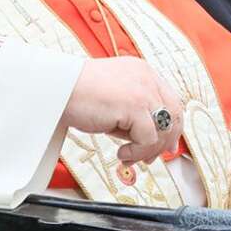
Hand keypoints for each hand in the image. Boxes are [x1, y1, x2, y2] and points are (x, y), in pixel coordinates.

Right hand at [67, 57, 182, 163]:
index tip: (167, 145)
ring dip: (148, 150)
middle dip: (165, 141)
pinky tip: (121, 153)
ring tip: (129, 157)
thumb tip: (151, 140)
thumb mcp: (114, 100)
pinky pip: (148, 138)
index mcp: (143, 72)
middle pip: (174, 114)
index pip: (171, 100)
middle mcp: (147, 78)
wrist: (56, 88)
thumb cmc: (77, 94)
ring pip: (164, 129)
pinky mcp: (134, 105)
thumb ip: (134, 114)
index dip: (172, 126)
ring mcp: (143, 90)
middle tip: (149, 158)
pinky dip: (137, 151)